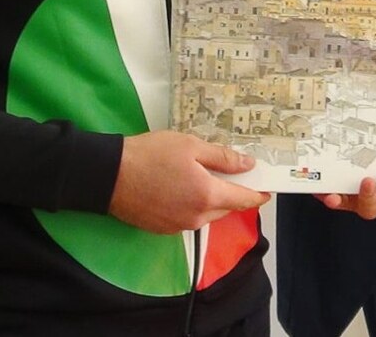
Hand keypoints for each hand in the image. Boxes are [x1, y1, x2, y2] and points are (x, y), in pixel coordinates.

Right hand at [108, 131, 269, 233]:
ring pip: (207, 213)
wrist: (108, 176)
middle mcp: (197, 217)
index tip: (267, 189)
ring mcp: (179, 226)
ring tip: (202, 176)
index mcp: (208, 196)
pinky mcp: (163, 229)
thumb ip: (222, 158)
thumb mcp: (190, 146)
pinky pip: (189, 217)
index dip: (258, 194)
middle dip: (232, 192)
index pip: (243, 199)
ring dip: (211, 198)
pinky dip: (193, 204)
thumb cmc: (151, 155)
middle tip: (231, 173)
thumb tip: (248, 166)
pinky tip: (182, 188)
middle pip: (226, 207)